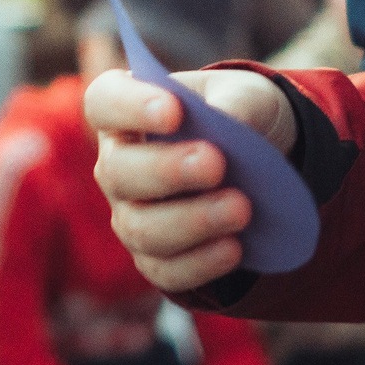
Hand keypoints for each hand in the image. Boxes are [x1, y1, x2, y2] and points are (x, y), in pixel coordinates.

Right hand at [86, 67, 293, 291]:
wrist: (260, 164)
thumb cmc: (238, 114)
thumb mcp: (247, 95)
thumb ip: (237, 102)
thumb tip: (229, 121)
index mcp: (125, 110)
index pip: (104, 103)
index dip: (130, 107)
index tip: (174, 111)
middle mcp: (116, 165)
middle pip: (117, 171)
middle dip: (165, 171)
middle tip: (215, 164)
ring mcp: (131, 215)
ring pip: (140, 228)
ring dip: (191, 221)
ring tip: (240, 209)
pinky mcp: (155, 259)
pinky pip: (165, 270)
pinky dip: (200, 262)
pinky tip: (234, 248)